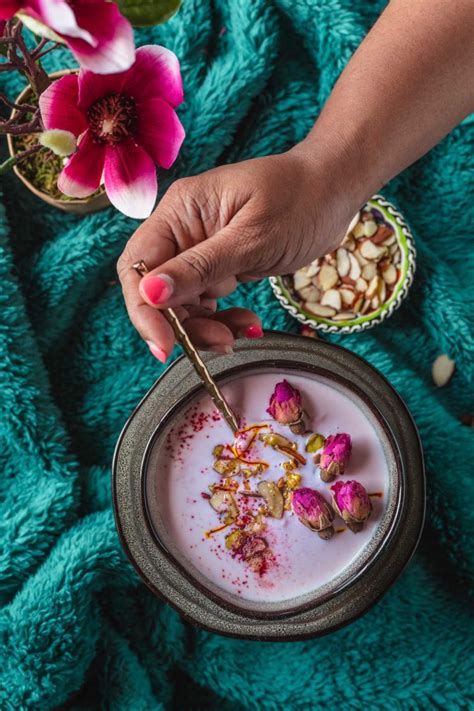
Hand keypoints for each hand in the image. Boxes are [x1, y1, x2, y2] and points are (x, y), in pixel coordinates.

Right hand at [117, 150, 354, 361]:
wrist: (334, 191)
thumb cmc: (300, 200)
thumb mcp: (252, 238)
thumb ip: (200, 267)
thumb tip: (149, 293)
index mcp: (180, 211)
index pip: (138, 266)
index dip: (145, 309)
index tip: (166, 345)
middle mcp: (182, 230)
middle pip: (157, 291)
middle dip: (183, 324)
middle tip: (220, 342)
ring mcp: (199, 249)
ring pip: (182, 304)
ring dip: (206, 327)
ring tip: (244, 330)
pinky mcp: (218, 266)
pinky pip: (206, 303)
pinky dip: (223, 320)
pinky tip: (248, 322)